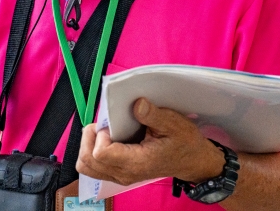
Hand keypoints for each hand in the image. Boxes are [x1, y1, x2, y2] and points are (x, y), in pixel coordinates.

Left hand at [76, 98, 224, 185]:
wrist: (193, 160)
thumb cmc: (184, 142)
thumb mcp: (174, 124)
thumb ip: (153, 115)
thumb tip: (137, 103)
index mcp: (136, 162)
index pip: (100, 154)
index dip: (101, 135)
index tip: (113, 125)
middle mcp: (124, 173)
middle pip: (87, 161)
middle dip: (89, 139)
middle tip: (105, 126)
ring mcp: (120, 176)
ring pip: (86, 166)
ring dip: (89, 146)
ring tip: (105, 133)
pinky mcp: (119, 174)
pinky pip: (94, 167)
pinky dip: (93, 152)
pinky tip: (108, 139)